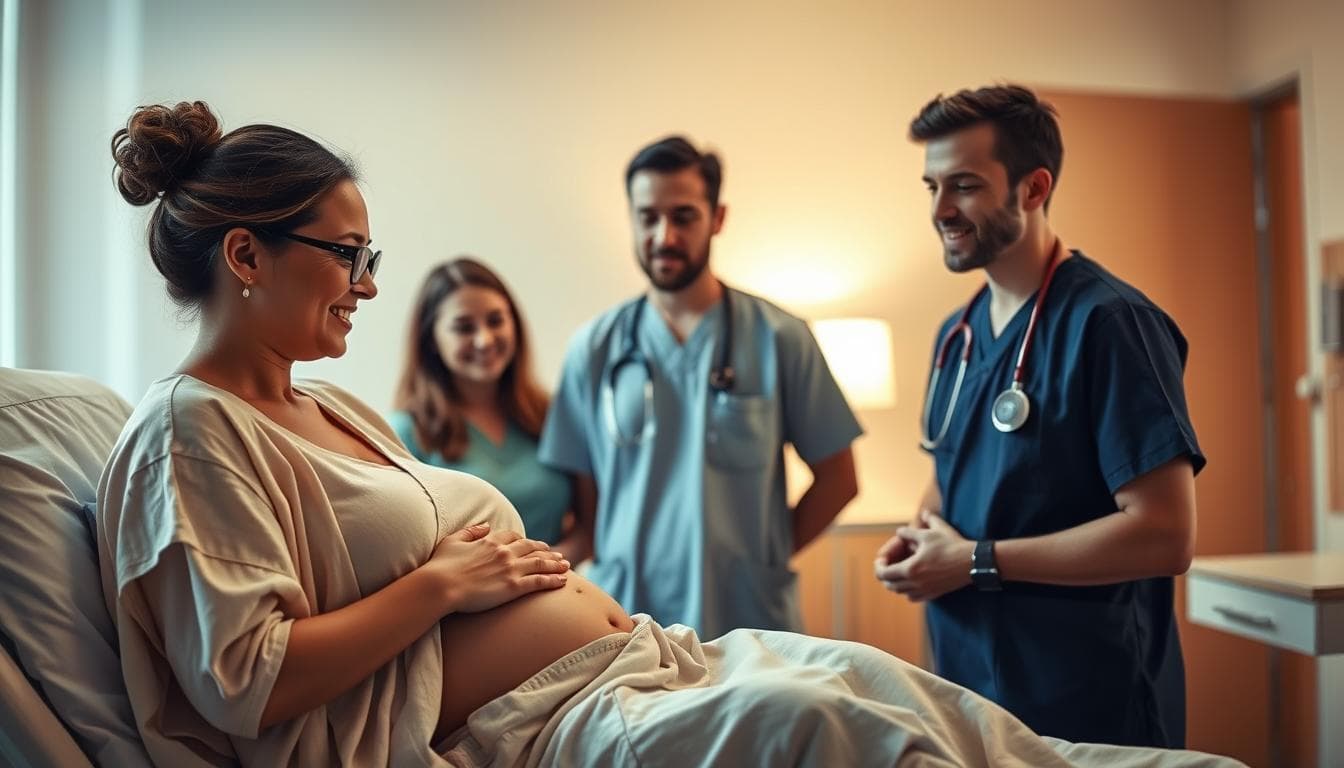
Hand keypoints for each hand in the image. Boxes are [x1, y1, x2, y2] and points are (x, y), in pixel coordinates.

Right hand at [427, 523, 569, 612]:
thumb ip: (471, 531)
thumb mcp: (453, 541)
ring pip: (540, 563)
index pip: (513, 537)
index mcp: (490, 541)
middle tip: (556, 554)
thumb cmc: (441, 566)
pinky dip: (553, 580)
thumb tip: (486, 524)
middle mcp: (504, 552)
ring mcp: (510, 569)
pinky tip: (563, 581)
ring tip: (565, 565)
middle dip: (546, 550)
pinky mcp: (513, 587)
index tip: (532, 544)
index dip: (525, 540)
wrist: (440, 586)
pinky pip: (539, 581)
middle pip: (531, 548)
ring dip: (555, 563)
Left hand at [874, 511, 973, 601]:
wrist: (974, 561)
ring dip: (896, 583)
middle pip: (889, 585)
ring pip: (901, 592)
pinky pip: (914, 597)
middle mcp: (915, 583)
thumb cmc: (951, 545)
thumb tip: (899, 531)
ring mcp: (925, 591)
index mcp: (910, 569)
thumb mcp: (929, 532)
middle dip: (886, 574)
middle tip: (889, 564)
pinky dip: (908, 591)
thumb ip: (910, 531)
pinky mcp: (934, 594)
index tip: (882, 559)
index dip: (879, 566)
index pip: (883, 573)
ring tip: (900, 570)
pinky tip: (913, 580)